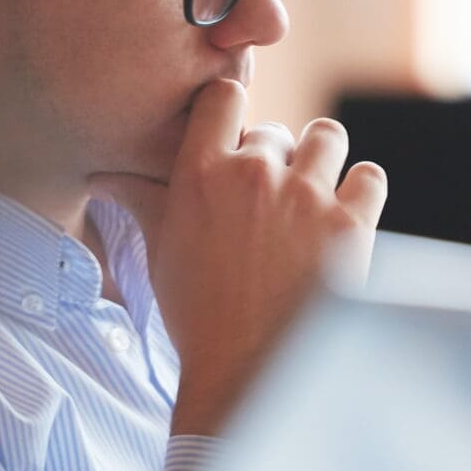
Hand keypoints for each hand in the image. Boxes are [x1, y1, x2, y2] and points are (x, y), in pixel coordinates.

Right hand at [88, 80, 387, 435]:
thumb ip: (142, 201)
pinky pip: (369, 175)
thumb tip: (102, 176)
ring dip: (321, 162)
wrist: (250, 375)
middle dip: (275, 160)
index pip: (224, 95)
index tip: (239, 137)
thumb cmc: (199, 316)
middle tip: (270, 205)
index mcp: (200, 175)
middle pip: (275, 131)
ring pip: (327, 136)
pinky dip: (361, 191)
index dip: (235, 111)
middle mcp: (253, 175)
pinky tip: (346, 216)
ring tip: (312, 199)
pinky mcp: (350, 223)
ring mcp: (305, 196)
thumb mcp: (162, 253)